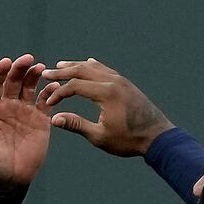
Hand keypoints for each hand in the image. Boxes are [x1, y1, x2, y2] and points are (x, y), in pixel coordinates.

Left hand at [0, 54, 53, 187]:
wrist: (8, 180)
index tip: (6, 62)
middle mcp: (8, 106)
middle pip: (13, 80)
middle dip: (20, 68)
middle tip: (28, 59)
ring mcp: (24, 111)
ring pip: (30, 86)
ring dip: (35, 75)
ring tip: (41, 69)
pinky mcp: (40, 120)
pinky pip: (46, 101)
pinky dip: (50, 93)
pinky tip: (55, 88)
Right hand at [42, 59, 173, 156]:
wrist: (157, 136)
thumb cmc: (129, 140)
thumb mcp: (100, 136)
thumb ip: (76, 125)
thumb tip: (54, 118)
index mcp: (106, 93)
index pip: (75, 86)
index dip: (59, 93)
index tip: (50, 102)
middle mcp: (113, 81)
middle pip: (83, 71)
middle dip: (63, 72)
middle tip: (47, 72)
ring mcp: (121, 81)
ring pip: (95, 67)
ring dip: (76, 66)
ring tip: (62, 65)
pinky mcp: (126, 84)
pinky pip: (106, 69)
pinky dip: (93, 66)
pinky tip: (88, 63)